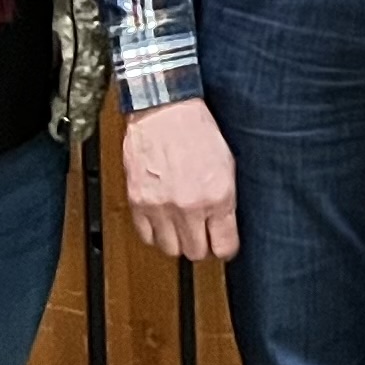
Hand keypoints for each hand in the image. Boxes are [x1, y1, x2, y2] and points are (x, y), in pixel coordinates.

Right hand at [123, 97, 241, 259]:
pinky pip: (146, 236)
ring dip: (177, 241)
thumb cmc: (197, 132)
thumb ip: (226, 201)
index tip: (223, 245)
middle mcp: (189, 206)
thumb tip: (226, 227)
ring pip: (170, 249)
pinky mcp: (138, 202)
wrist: (165, 112)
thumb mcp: (227, 166)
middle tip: (202, 234)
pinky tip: (163, 219)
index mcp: (218, 197)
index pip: (223, 246)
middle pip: (195, 252)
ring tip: (181, 226)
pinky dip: (155, 232)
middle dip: (201, 246)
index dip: (224, 248)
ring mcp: (161, 206)